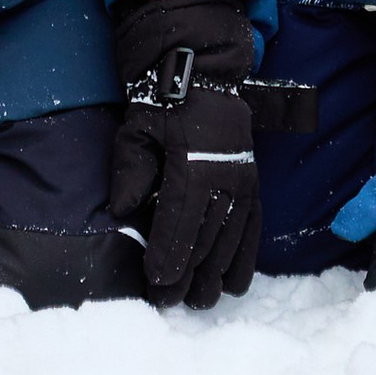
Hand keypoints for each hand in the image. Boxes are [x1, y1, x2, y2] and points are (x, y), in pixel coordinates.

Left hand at [108, 0, 261, 307]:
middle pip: (204, 238)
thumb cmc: (163, 103)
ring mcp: (243, 181)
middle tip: (171, 302)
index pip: (177, 223)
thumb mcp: (137, 129)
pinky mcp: (253, 182)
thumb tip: (122, 210)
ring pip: (230, 239)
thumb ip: (130, 170)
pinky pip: (252, 227)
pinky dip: (245, 257)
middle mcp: (223, 177)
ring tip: (200, 301)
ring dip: (214, 274)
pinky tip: (236, 284)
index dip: (166, 257)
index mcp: (191, 165)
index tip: (155, 283)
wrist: (203, 73)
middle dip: (187, 274)